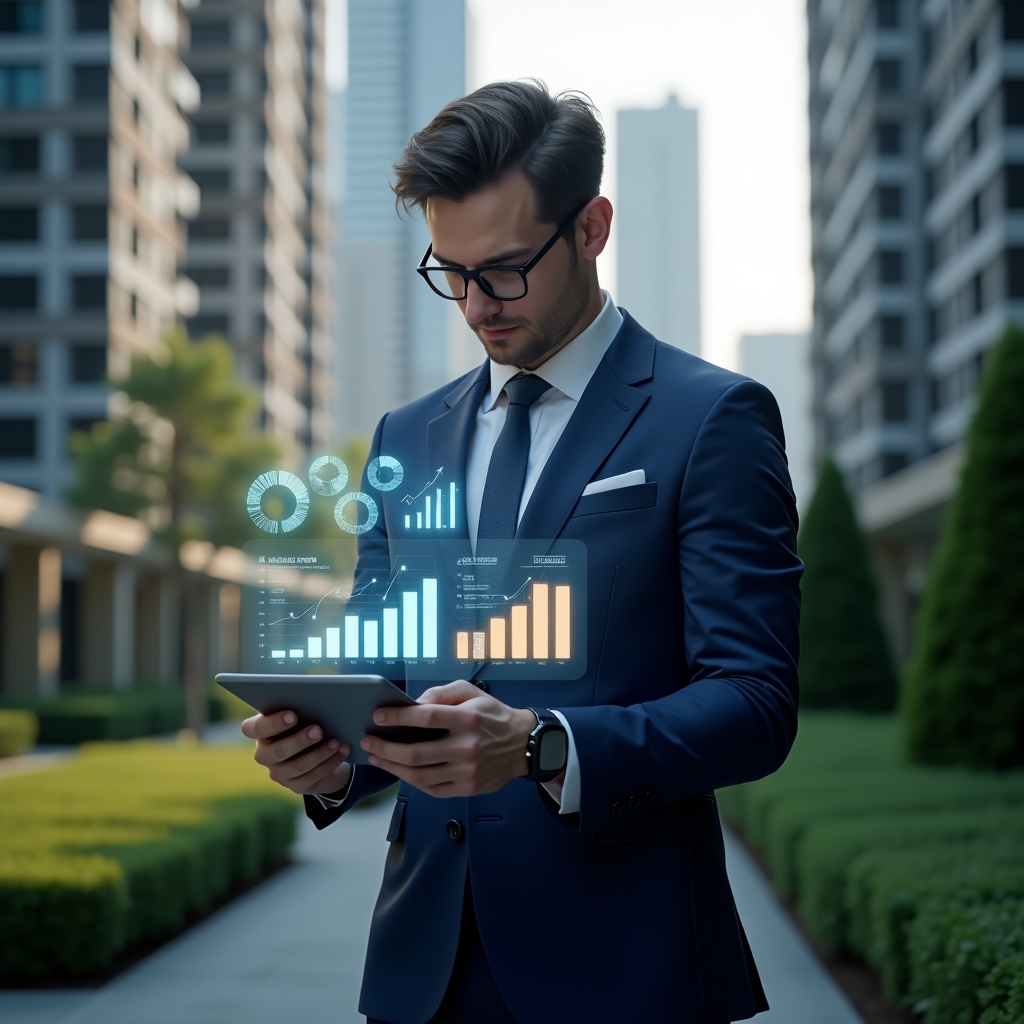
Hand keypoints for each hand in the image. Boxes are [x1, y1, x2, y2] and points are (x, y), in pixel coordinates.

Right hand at [241, 711, 352, 795]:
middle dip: (300, 741)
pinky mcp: (294, 786)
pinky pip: (311, 778)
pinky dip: (329, 764)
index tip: (293, 715)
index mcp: (261, 732)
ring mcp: (278, 773)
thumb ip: (301, 708)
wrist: (319, 750)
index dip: (272, 723)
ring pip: (296, 767)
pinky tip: (341, 752)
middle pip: (277, 751)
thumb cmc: (306, 723)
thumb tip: (318, 701)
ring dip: (319, 754)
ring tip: (336, 742)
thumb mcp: (301, 714)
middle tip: (319, 730)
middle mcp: (264, 754)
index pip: (253, 728)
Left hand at [360, 680, 535, 797]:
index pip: (425, 718)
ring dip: (392, 767)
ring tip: (377, 758)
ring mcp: (467, 770)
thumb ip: (441, 693)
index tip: (378, 717)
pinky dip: (412, 781)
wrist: (522, 744)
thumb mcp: (471, 691)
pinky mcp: (467, 787)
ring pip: (420, 774)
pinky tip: (399, 771)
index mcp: (467, 718)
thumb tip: (413, 703)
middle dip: (385, 747)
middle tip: (368, 741)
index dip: (398, 717)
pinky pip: (432, 788)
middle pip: (416, 752)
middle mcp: (466, 746)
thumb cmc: (492, 715)